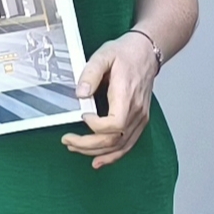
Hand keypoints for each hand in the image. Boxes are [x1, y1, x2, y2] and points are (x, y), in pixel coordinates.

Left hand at [64, 30, 157, 167]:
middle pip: (115, 140)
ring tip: (75, 149)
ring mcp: (140, 118)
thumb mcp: (103, 55)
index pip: (115, 124)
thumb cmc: (125, 54)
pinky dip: (113, 155)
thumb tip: (80, 93)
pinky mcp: (139, 121)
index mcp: (127, 95)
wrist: (146, 53)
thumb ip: (90, 73)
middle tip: (67, 140)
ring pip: (121, 146)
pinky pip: (128, 144)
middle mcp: (137, 111)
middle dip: (88, 145)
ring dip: (97, 152)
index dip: (96, 126)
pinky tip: (98, 160)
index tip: (83, 115)